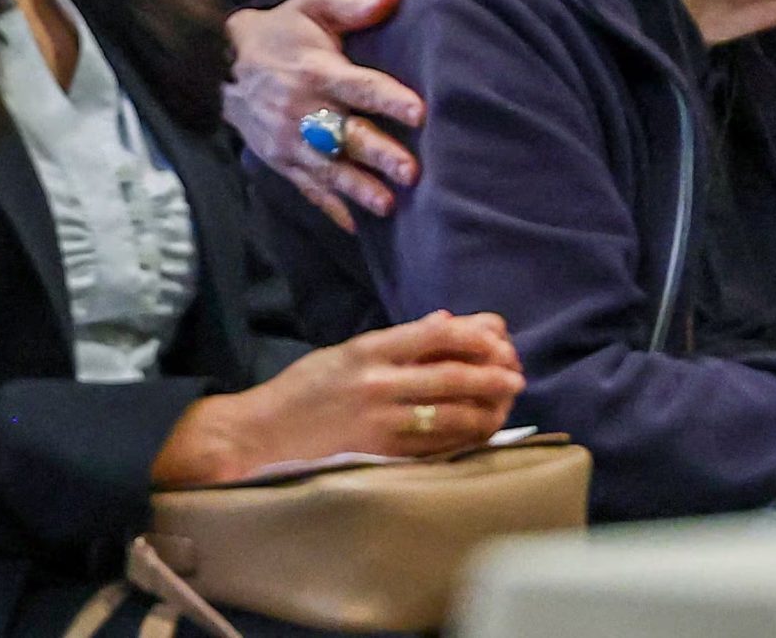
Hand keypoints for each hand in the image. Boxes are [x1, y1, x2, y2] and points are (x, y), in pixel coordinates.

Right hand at [154, 310, 522, 486]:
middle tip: (516, 377)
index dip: (477, 335)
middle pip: (452, 375)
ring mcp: (379, 422)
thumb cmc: (303, 390)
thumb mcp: (345, 351)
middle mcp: (377, 383)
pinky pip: (433, 447)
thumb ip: (397, 340)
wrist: (259, 435)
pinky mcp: (379, 455)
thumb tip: (445, 322)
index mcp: (370, 349)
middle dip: (492, 375)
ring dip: (485, 410)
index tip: (500, 339)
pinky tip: (478, 434)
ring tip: (504, 406)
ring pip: (449, 414)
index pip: (437, 334)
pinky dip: (462, 440)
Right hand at [224, 0, 422, 231]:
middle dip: (378, 154)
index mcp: (316, 71)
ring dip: (358, 188)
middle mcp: (301, 110)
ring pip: (328, 168)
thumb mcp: (312, 6)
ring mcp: (288, 141)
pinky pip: (307, 188)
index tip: (420, 113)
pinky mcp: (281, 161)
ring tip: (388, 206)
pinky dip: (331, 209)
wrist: (220, 64)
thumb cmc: (282, 31)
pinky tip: (356, 227)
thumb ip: (352, 3)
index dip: (389, 99)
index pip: (359, 86)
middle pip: (345, 134)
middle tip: (412, 173)